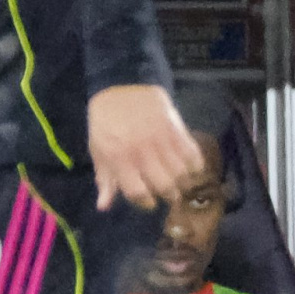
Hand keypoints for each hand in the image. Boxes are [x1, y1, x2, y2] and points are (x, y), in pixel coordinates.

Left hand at [89, 85, 203, 210]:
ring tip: (181, 182)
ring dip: (183, 182)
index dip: (146, 202)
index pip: (137, 193)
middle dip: (169, 195)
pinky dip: (195, 165)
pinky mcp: (176, 130)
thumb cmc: (106, 122)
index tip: (149, 201)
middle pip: (165, 187)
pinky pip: (193, 155)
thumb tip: (104, 206)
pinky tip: (190, 166)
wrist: (122, 87)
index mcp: (119, 159)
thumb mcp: (98, 150)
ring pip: (181, 174)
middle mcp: (141, 153)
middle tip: (169, 194)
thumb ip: (105, 179)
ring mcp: (161, 141)